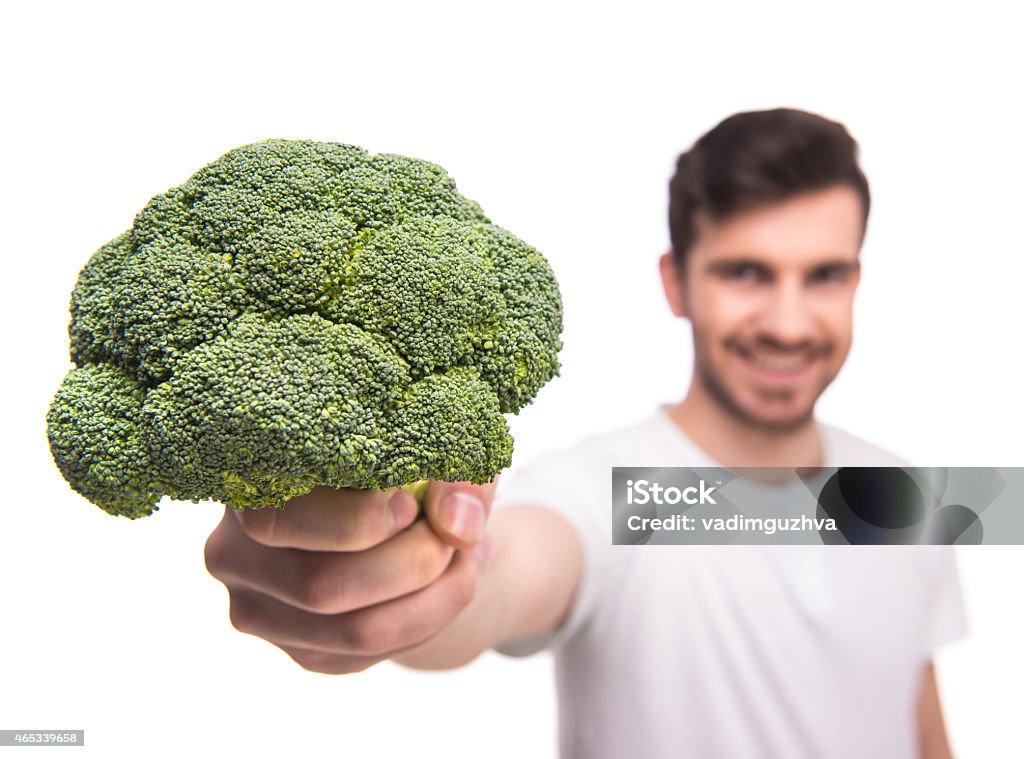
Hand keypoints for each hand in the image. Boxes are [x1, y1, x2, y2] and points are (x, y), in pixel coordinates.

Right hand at [204, 481, 495, 673]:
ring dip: (434, 597)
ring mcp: (257, 607)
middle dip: (412, 563)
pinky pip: (370, 654)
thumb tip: (458, 525)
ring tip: (470, 555)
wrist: (403, 515)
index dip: (353, 520)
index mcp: (248, 479)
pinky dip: (428, 618)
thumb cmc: (408, 463)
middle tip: (458, 536)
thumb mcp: (439, 448)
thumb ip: (455, 476)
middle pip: (320, 585)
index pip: (278, 517)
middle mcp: (232, 548)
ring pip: (354, 629)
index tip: (410, 503)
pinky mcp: (298, 650)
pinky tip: (452, 579)